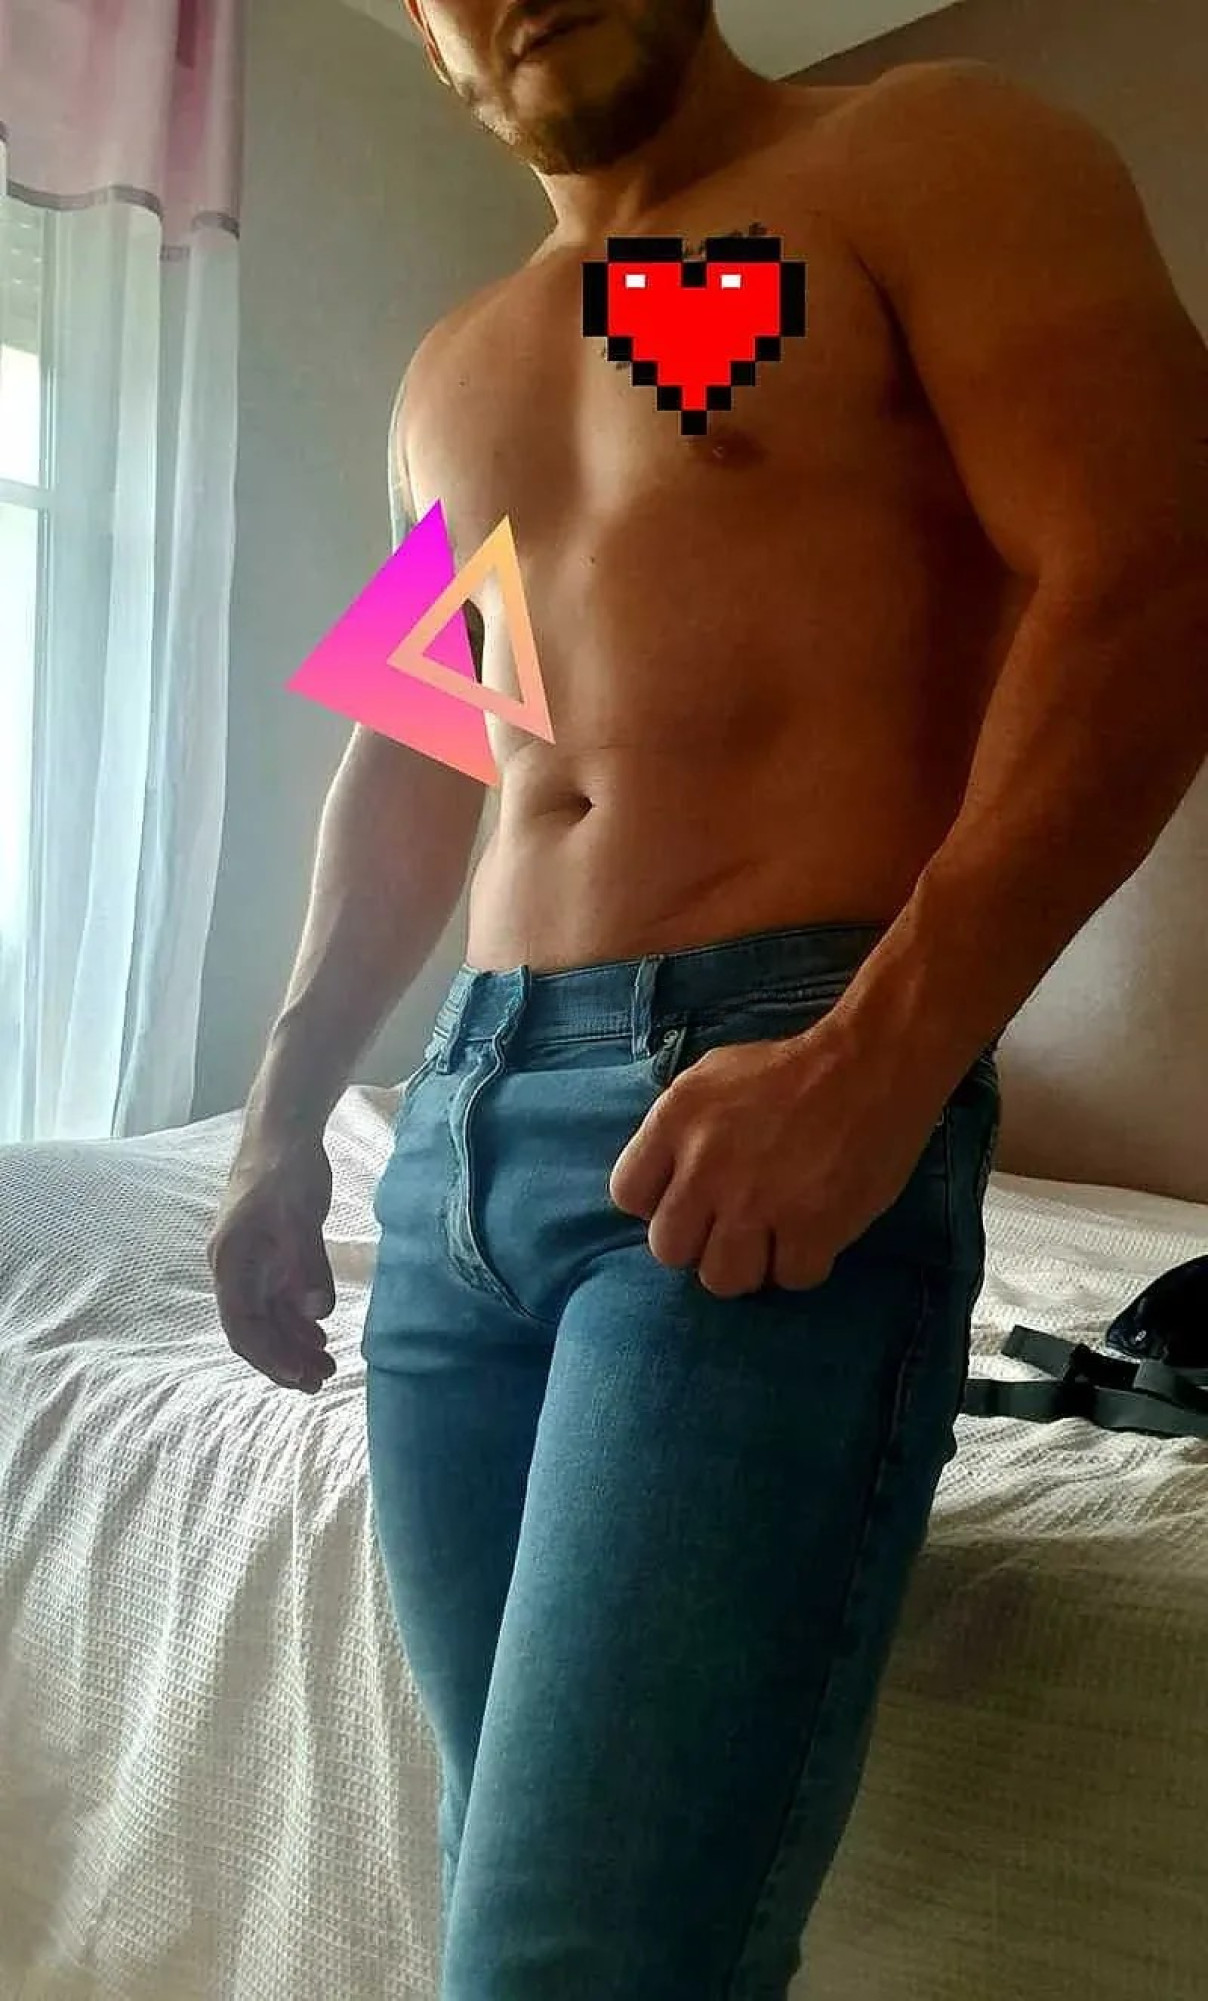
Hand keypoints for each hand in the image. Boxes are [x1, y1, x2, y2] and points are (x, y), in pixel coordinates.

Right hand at [207, 1134, 337, 1391]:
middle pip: (254, 1328)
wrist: (282, 1130)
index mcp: (231, 1261)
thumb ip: (307, 1264)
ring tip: (327, 1366)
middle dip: (284, 1359)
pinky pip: (279, 1299)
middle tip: (320, 1382)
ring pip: (268, 1317)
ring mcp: (252, 1262)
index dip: (269, 1355)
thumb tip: (316, 1312)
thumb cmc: (286, 1168)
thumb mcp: (300, 1215)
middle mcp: (235, 1268)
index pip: (243, 1325)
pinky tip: (320, 1334)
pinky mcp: (270, 1254)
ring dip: (294, 1343)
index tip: (300, 1376)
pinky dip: (298, 1320)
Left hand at [608, 1024, 937, 1298]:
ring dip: (747, 1265)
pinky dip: (802, 1263)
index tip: (690, 1197)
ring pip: (721, 1279)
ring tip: (771, 1238)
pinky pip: (787, 1278)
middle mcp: (706, 1166)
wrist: (872, 1063)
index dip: (659, 1203)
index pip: (628, 1195)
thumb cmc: (792, 1069)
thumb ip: (678, 1130)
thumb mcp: (711, 1077)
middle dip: (700, 1242)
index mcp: (675, 1121)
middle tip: (733, 1224)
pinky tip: (813, 1233)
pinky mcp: (811, 1227)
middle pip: (669, 1249)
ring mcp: (757, 1202)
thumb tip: (663, 1180)